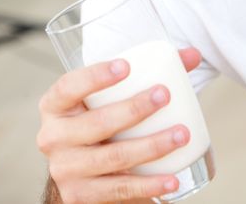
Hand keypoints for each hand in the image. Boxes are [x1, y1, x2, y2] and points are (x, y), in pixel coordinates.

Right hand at [37, 47, 201, 203]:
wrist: (81, 169)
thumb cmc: (99, 120)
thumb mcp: (109, 95)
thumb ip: (148, 71)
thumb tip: (192, 55)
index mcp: (55, 106)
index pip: (69, 86)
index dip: (95, 76)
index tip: (127, 66)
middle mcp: (54, 138)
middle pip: (97, 123)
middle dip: (134, 109)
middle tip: (164, 96)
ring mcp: (66, 170)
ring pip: (113, 157)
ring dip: (151, 146)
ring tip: (180, 134)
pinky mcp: (81, 197)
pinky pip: (120, 189)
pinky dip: (149, 184)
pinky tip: (172, 178)